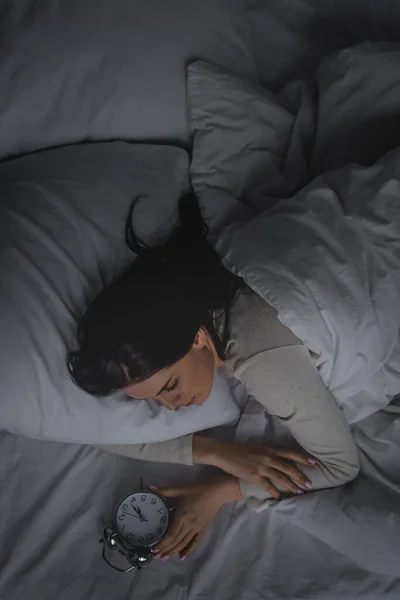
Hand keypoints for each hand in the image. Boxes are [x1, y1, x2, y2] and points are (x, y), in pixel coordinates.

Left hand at [152, 477, 241, 559]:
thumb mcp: (180, 489)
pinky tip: (183, 557)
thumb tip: (150, 488)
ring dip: (174, 552)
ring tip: (165, 558)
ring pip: (184, 543)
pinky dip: (189, 550)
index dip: (163, 543)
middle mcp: (188, 525)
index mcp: (182, 516)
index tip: (154, 549)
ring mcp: (197, 528)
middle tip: (156, 557)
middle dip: (166, 550)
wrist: (216, 492)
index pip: (171, 534)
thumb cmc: (197, 490)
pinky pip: (196, 542)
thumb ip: (165, 490)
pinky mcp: (203, 529)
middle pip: (176, 541)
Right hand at [193, 437, 315, 499]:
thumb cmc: (241, 450)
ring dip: (292, 486)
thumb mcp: (258, 447)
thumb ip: (269, 452)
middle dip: (301, 477)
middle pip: (289, 468)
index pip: (290, 453)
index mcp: (269, 449)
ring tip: (299, 492)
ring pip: (281, 478)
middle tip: (310, 484)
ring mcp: (262, 468)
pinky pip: (268, 487)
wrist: (225, 453)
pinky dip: (275, 493)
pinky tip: (280, 498)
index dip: (303, 458)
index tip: (314, 462)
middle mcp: (268, 458)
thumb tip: (279, 458)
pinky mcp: (254, 477)